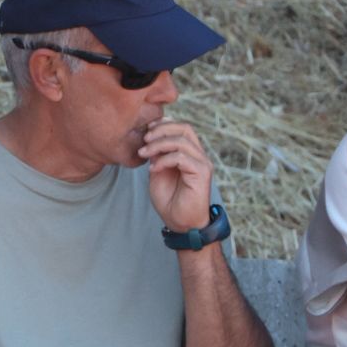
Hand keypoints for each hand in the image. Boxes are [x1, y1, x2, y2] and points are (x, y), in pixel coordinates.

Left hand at [138, 120, 213, 234]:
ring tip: (144, 154)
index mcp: (190, 153)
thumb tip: (150, 139)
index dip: (164, 124)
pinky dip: (164, 160)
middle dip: (161, 130)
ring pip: (181, 141)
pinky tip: (153, 170)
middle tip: (144, 140)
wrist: (180, 222)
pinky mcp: (202, 173)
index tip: (146, 130)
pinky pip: (181, 158)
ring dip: (158, 145)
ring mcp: (202, 163)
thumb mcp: (157, 172)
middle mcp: (199, 155)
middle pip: (185, 128)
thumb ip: (156, 156)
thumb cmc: (169, 199)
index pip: (182, 128)